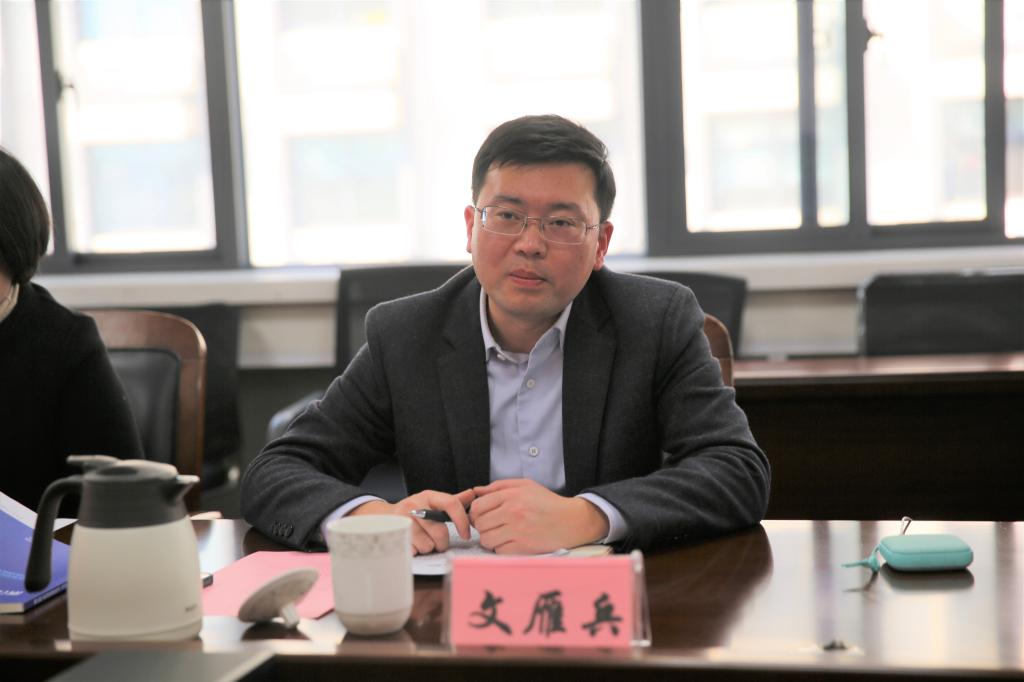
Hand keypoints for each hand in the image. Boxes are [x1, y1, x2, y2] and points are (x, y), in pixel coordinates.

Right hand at [351, 488, 475, 554]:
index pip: (451, 504)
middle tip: (437, 541)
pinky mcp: (394, 534)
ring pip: (427, 545)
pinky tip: (412, 544)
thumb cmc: (416, 512)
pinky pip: (414, 552)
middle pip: (440, 532)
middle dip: (441, 543)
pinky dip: (415, 552)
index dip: (462, 521)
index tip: (466, 535)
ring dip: (427, 548)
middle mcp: (415, 504)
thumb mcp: (433, 503)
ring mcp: (403, 519)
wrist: (385, 517)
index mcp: (429, 496)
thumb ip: (454, 501)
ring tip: (422, 541)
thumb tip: (474, 493)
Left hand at [470, 479, 609, 553]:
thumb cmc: (547, 502)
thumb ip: (499, 486)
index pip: (477, 506)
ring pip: (487, 540)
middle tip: (492, 526)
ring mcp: (517, 531)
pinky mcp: (523, 547)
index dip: (476, 513)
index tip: (482, 516)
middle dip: (483, 526)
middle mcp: (512, 512)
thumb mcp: (525, 485)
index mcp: (511, 496)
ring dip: (490, 539)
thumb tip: (476, 491)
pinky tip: (511, 542)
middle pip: (480, 524)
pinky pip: (499, 551)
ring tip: (501, 534)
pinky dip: (502, 548)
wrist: (571, 520)